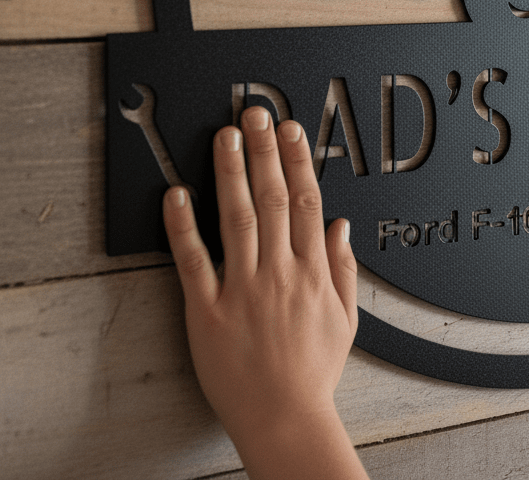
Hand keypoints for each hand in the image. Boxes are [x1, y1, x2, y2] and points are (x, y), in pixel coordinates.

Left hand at [163, 108, 359, 470]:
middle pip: (273, 198)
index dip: (297, 161)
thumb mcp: (347, 318)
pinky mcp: (207, 311)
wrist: (284, 418)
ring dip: (231, 173)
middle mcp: (279, 272)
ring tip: (225, 137)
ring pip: (238, 218)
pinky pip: (194, 261)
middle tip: (255, 115)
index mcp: (312, 271)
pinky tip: (177, 195)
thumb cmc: (313, 371)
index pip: (305, 201)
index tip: (290, 131)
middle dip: (264, 151)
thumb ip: (343, 268)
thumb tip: (339, 225)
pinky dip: (184, 226)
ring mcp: (243, 289)